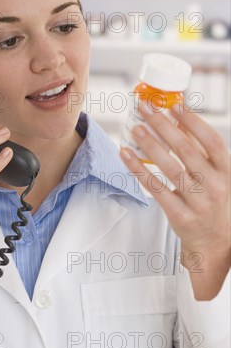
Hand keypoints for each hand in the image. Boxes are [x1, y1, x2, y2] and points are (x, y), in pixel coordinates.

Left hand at [119, 102, 229, 297]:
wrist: (214, 242)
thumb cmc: (212, 200)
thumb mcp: (215, 175)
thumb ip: (198, 149)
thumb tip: (177, 118)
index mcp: (227, 171)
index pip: (212, 141)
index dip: (193, 121)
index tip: (174, 105)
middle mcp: (215, 186)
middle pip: (187, 150)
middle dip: (163, 126)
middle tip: (145, 109)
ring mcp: (198, 203)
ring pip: (170, 168)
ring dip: (150, 145)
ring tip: (135, 128)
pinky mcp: (179, 216)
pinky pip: (155, 188)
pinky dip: (138, 170)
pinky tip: (126, 154)